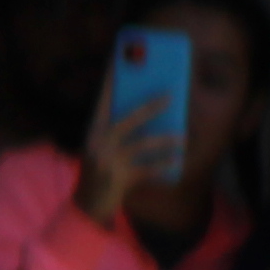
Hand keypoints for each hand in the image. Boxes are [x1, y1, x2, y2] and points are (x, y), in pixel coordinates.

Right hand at [74, 95, 177, 228]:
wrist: (86, 206)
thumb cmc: (100, 172)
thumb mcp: (101, 148)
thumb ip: (116, 132)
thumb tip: (148, 114)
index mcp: (93, 132)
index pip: (103, 101)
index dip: (112, 82)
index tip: (122, 63)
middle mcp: (98, 143)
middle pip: (126, 121)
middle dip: (149, 108)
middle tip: (171, 97)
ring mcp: (107, 162)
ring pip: (141, 145)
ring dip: (165, 141)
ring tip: (183, 138)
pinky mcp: (119, 179)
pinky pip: (147, 169)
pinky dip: (163, 166)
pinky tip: (177, 163)